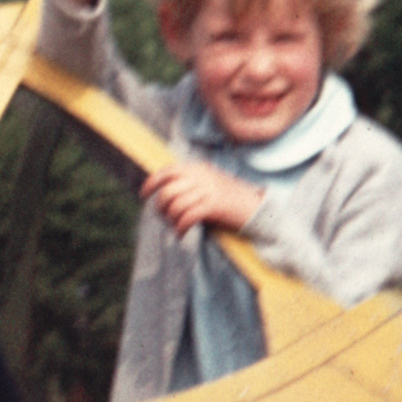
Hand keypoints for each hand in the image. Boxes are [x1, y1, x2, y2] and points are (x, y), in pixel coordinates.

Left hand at [140, 158, 263, 234]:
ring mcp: (207, 190)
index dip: (152, 183)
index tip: (144, 194)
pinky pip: (186, 217)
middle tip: (165, 218)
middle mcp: (201, 176)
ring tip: (176, 227)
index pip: (167, 171)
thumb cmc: (232, 199)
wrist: (257, 207)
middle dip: (161, 208)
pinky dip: (180, 228)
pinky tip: (181, 234)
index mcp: (199, 168)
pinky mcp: (213, 205)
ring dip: (171, 220)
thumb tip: (164, 194)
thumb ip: (190, 184)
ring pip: (175, 206)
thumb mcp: (210, 184)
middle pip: (167, 191)